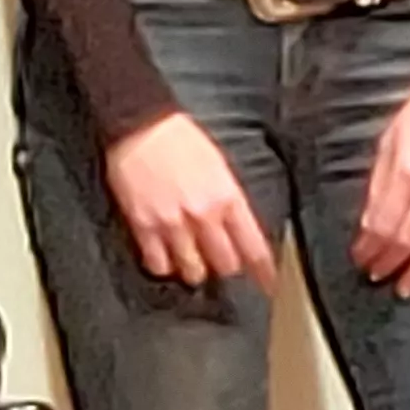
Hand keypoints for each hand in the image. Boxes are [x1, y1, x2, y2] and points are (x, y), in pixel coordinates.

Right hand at [102, 113, 273, 287]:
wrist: (142, 125)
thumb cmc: (181, 138)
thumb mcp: (219, 166)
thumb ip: (229, 198)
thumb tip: (236, 225)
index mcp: (228, 198)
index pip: (253, 247)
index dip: (263, 272)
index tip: (268, 284)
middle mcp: (204, 216)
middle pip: (225, 264)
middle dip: (226, 267)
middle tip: (221, 264)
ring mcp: (173, 224)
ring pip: (192, 270)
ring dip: (195, 270)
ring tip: (192, 265)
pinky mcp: (144, 226)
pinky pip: (158, 263)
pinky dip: (164, 266)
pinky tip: (165, 259)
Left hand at [355, 43, 409, 296]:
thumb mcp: (389, 137)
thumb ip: (380, 181)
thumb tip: (370, 217)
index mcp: (407, 172)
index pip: (382, 223)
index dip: (368, 246)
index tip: (360, 258)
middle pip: (406, 238)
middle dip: (388, 262)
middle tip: (376, 277)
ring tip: (405, 287)